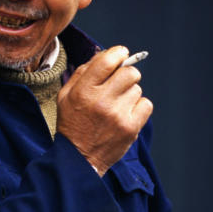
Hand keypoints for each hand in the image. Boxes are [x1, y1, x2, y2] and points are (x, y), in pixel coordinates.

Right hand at [56, 46, 153, 175]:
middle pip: (129, 72)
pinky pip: (146, 104)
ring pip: (137, 89)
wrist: (79, 158)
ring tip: (118, 105)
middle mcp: (101, 101)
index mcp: (83, 90)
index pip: (107, 60)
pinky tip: (126, 113)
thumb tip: (105, 54)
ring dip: (130, 93)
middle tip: (120, 82)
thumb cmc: (73, 123)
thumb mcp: (66, 95)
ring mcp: (118, 115)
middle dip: (126, 74)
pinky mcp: (131, 127)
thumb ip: (83, 72)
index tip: (121, 54)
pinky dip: (138, 107)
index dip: (118, 53)